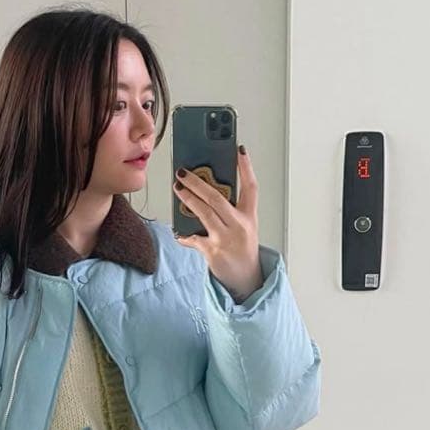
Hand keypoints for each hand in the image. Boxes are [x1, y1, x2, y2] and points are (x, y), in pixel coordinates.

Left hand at [172, 146, 262, 301]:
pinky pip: (194, 238)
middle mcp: (239, 226)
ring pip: (204, 212)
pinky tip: (178, 231)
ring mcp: (226, 238)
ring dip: (188, 199)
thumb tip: (206, 193)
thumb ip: (230, 211)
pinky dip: (184, 234)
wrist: (246, 278)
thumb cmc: (242, 250)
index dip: (246, 168)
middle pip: (217, 197)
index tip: (239, 151)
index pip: (251, 187)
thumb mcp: (244, 227)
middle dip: (198, 182)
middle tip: (184, 172)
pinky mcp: (213, 252)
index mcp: (249, 217)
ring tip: (178, 188)